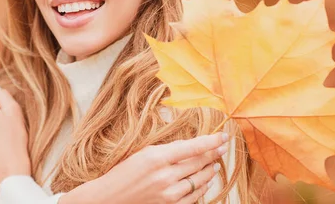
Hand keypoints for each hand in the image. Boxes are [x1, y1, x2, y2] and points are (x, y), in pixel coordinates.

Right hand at [61, 133, 228, 203]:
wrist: (110, 198)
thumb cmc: (123, 172)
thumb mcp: (143, 153)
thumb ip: (167, 149)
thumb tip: (190, 145)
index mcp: (157, 157)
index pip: (192, 147)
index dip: (211, 141)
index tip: (223, 136)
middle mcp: (165, 176)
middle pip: (198, 163)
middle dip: (213, 154)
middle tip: (223, 147)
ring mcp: (168, 194)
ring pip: (199, 180)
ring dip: (210, 170)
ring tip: (215, 164)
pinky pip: (194, 197)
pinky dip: (202, 188)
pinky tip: (205, 181)